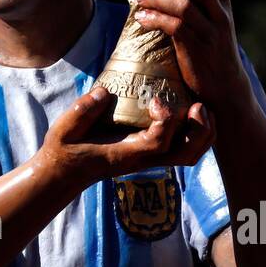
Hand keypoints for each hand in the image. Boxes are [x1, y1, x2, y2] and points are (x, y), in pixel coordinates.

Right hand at [40, 85, 214, 186]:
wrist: (62, 174)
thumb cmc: (63, 150)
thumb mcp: (64, 129)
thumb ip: (83, 111)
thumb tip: (105, 92)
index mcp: (125, 154)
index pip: (158, 143)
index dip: (165, 119)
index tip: (154, 99)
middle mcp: (143, 159)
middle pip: (187, 154)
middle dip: (201, 130)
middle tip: (198, 105)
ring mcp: (149, 158)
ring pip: (190, 154)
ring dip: (203, 132)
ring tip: (200, 106)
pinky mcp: (150, 153)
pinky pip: (183, 147)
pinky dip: (195, 131)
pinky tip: (188, 109)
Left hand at [133, 0, 252, 112]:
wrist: (225, 90)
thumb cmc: (210, 51)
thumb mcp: (208, 23)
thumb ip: (193, 2)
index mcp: (223, 4)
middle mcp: (221, 15)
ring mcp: (211, 33)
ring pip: (186, 6)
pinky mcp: (198, 50)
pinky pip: (176, 28)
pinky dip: (156, 19)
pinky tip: (142, 18)